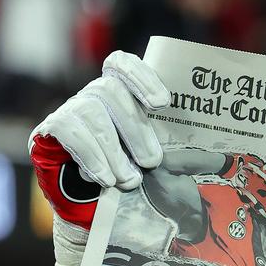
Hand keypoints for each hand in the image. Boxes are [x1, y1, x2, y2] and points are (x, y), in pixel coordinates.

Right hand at [29, 51, 169, 228]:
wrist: (88, 201)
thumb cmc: (128, 171)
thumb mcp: (150, 155)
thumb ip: (171, 147)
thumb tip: (214, 159)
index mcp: (119, 93)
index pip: (121, 64)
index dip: (140, 75)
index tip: (161, 104)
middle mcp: (92, 95)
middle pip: (110, 90)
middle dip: (135, 127)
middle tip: (152, 162)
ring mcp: (70, 109)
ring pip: (91, 113)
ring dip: (114, 150)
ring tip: (130, 180)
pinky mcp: (51, 129)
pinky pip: (70, 133)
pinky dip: (91, 157)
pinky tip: (105, 178)